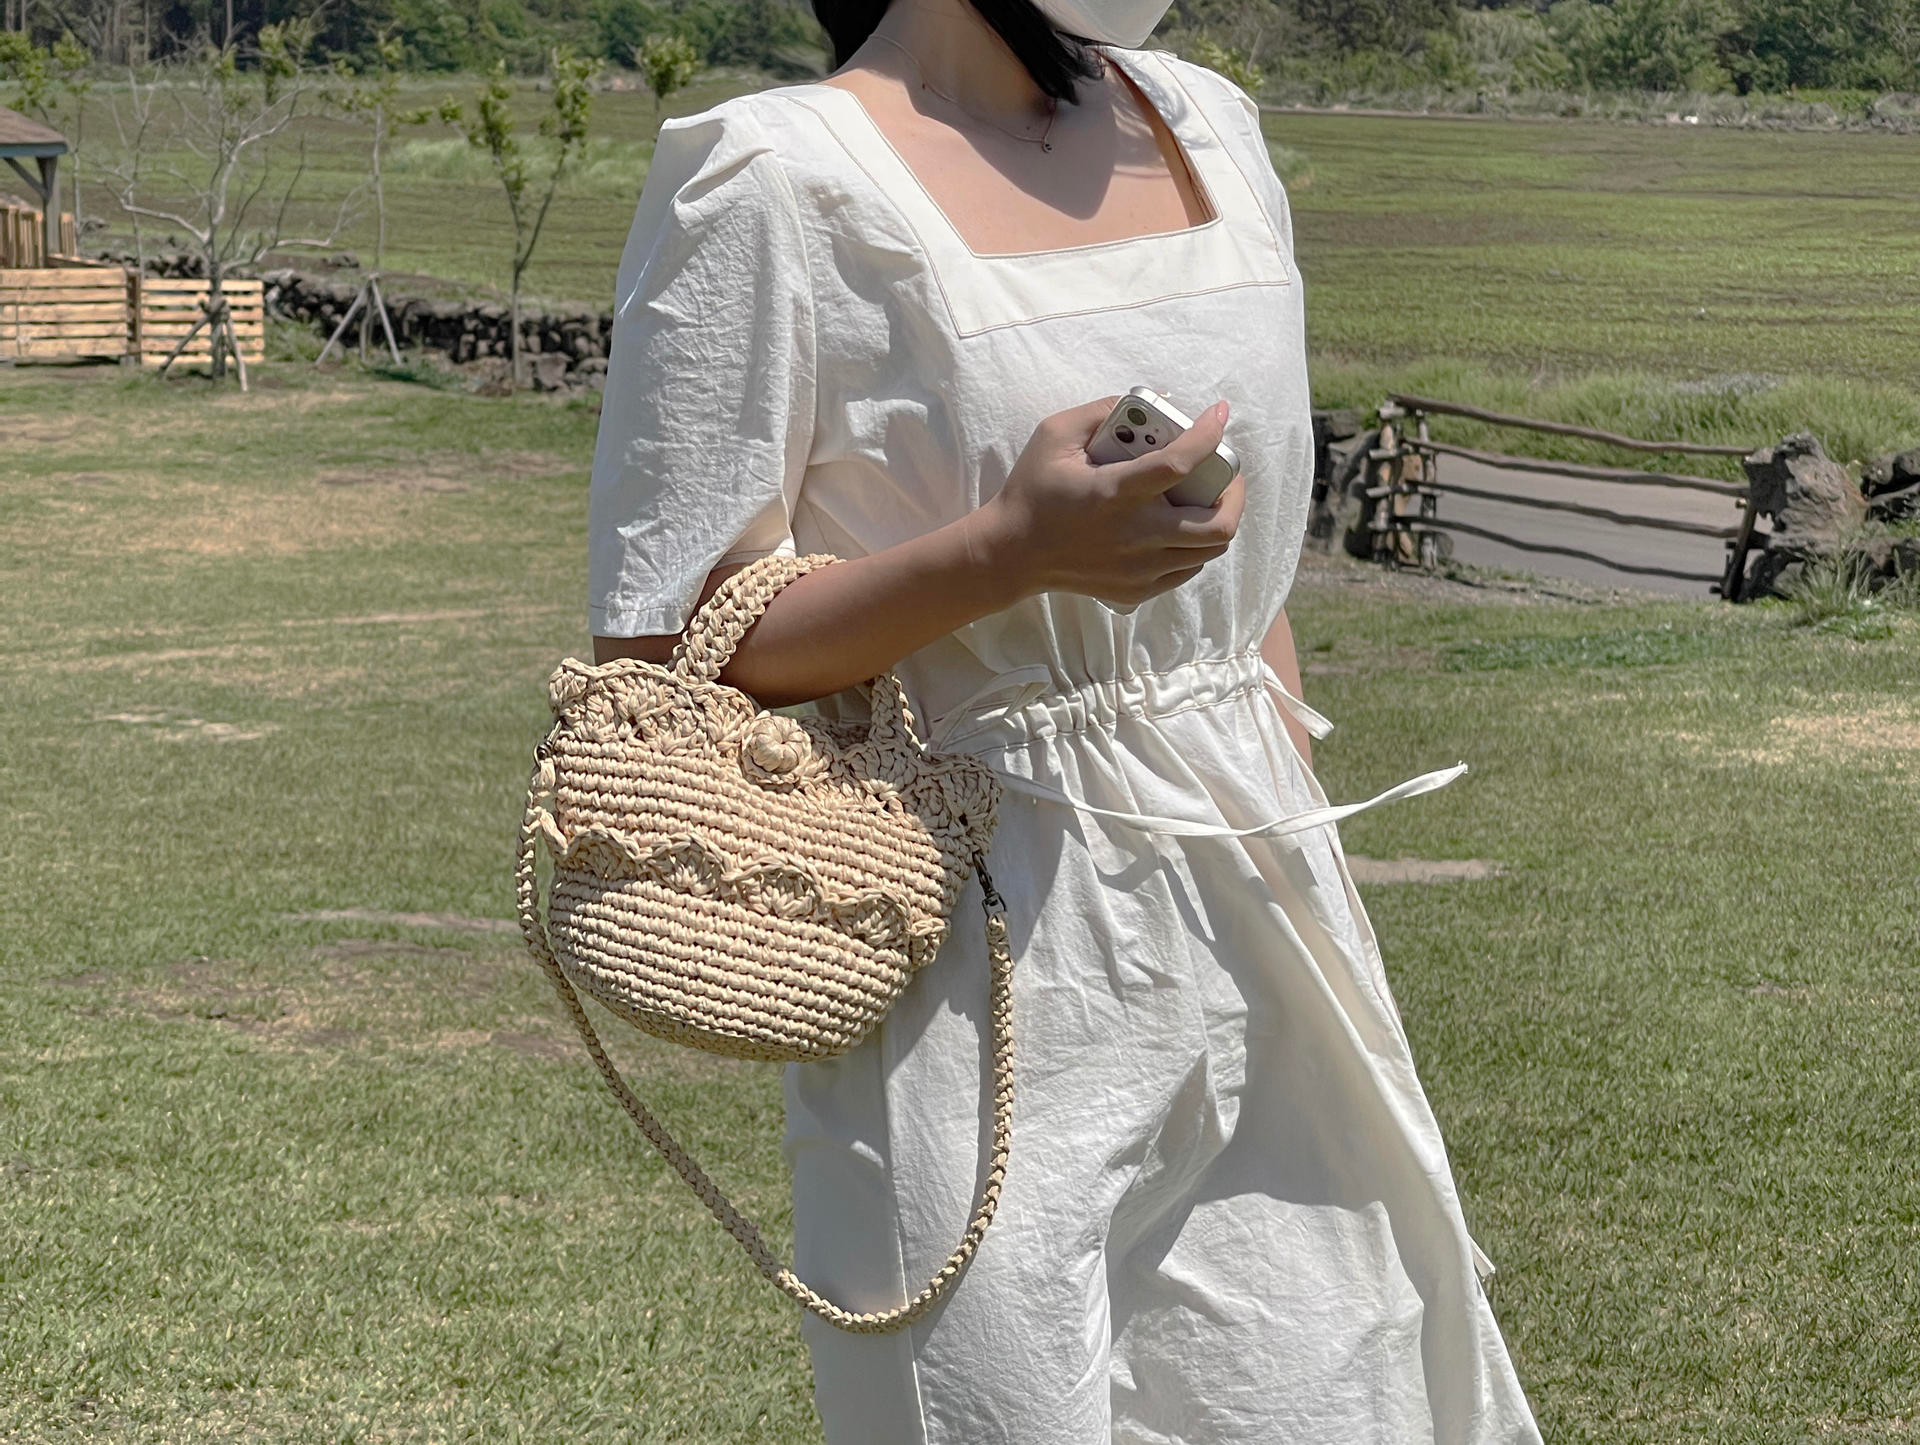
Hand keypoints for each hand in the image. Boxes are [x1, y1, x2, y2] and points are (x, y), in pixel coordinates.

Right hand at [967, 396, 1246, 607]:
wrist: (1012, 554)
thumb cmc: (1033, 490)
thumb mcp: (1054, 435)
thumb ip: (1100, 411)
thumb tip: (1148, 403)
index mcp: (1115, 494)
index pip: (1180, 464)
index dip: (1209, 435)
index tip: (1219, 413)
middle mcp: (1135, 536)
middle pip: (1216, 525)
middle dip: (1234, 493)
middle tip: (1224, 472)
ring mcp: (1139, 569)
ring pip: (1209, 550)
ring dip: (1219, 518)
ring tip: (1207, 498)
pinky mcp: (1137, 589)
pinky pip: (1188, 569)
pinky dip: (1196, 545)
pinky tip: (1183, 526)